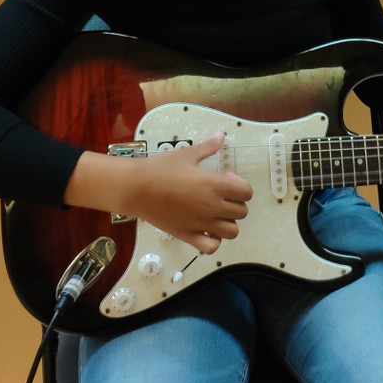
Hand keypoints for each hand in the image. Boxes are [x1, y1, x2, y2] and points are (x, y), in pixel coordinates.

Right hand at [123, 132, 253, 253]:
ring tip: (215, 213)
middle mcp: (213, 207)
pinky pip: (212, 247)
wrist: (136, 187)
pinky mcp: (188, 236)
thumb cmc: (161, 168)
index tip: (225, 179)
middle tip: (219, 194)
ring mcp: (202, 224)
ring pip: (232, 232)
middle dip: (235, 202)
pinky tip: (206, 229)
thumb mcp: (187, 154)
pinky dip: (214, 240)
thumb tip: (221, 135)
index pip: (246, 192)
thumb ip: (208, 147)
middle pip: (242, 212)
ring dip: (228, 222)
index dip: (240, 185)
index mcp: (215, 185)